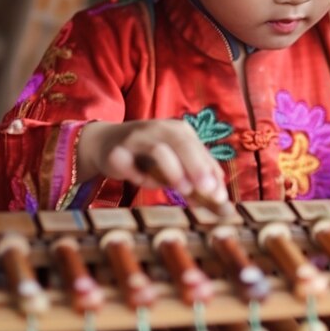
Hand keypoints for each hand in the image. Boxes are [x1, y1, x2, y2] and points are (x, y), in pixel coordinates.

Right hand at [77, 119, 228, 210]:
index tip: (222, 197)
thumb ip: (196, 179)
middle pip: (183, 144)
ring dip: (173, 170)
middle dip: (198, 167)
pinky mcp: (117, 150)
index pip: (200, 150)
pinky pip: (129, 163)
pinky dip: (136, 174)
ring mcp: (138, 137)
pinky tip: (141, 181)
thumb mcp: (175, 165)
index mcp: (179, 130)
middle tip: (208, 191)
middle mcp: (161, 128)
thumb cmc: (148, 157)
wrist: (107, 144)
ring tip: (184, 190)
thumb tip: (221, 202)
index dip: (212, 172)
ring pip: (159, 149)